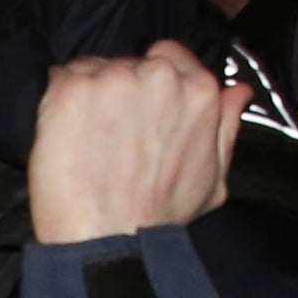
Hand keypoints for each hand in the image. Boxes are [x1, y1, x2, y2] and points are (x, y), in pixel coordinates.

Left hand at [26, 38, 243, 242]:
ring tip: (85, 139)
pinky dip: (58, 100)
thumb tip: (239, 91)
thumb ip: (226, 129)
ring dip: (87, 95)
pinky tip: (63, 134)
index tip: (135, 104)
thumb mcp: (213, 180)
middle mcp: (160, 76)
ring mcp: (115, 80)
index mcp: (200, 91)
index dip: (148, 77)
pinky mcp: (72, 91)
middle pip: (129, 62)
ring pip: (94, 68)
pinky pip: (60, 78)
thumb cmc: (160, 218)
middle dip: (117, 88)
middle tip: (107, 131)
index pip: (168, 55)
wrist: (109, 242)